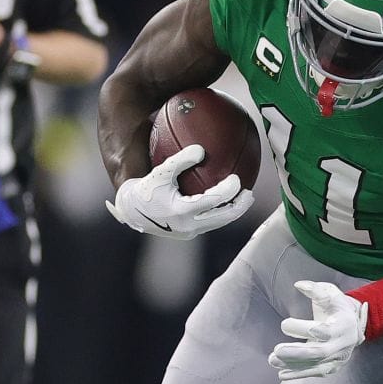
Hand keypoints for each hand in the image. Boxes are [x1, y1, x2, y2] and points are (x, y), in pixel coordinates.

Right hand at [104, 144, 252, 238]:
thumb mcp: (161, 172)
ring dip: (233, 211)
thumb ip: (180, 160)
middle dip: (239, 206)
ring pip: (219, 223)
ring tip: (244, 198)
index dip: (228, 190)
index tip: (237, 179)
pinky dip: (221, 213)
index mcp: (181, 211)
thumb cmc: (147, 187)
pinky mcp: (189, 234)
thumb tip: (202, 150)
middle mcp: (187, 225)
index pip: (212, 201)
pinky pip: (211, 223)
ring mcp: (189, 232)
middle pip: (223, 218)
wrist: (132, 212)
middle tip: (250, 193)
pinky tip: (228, 201)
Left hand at [269, 280, 366, 379]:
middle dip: (297, 352)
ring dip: (293, 364)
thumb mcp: (330, 294)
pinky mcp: (332, 367)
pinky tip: (281, 373)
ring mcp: (338, 358)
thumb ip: (316, 289)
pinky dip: (298, 374)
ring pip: (315, 365)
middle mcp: (343, 344)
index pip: (324, 330)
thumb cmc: (337, 308)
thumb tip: (299, 285)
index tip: (284, 324)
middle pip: (320, 352)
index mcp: (344, 325)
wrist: (352, 327)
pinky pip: (314, 373)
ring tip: (272, 359)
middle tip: (276, 349)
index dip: (305, 329)